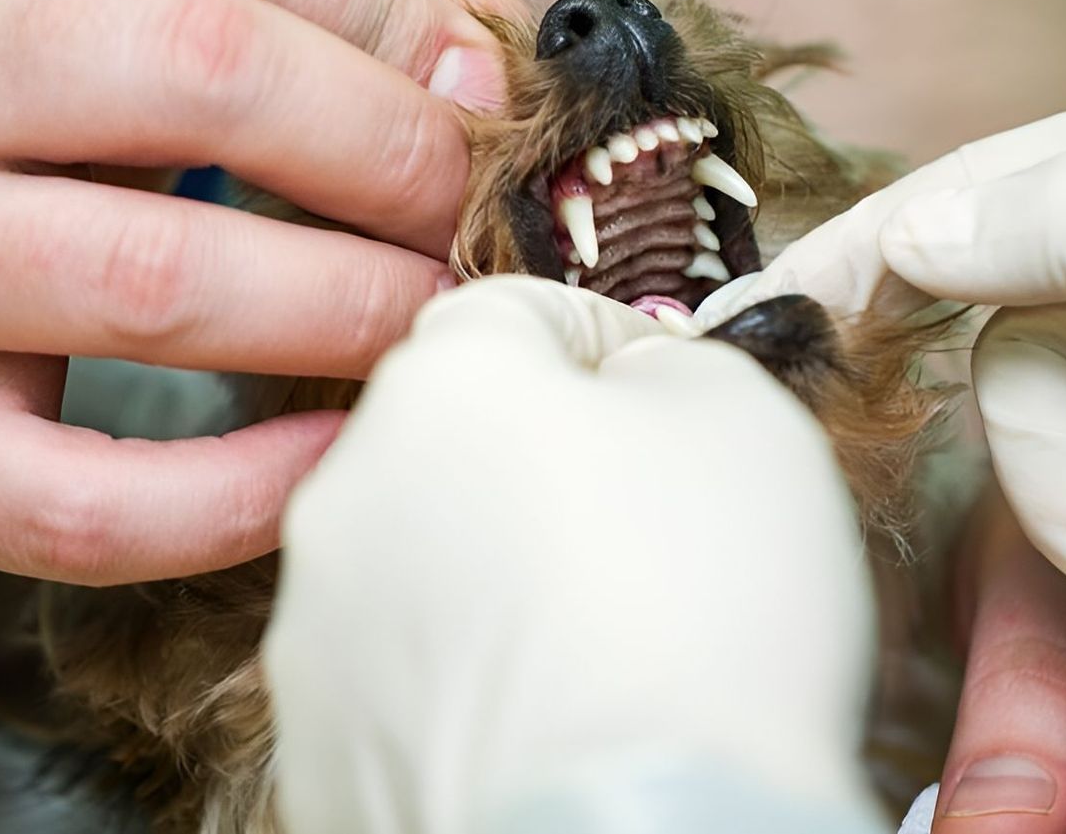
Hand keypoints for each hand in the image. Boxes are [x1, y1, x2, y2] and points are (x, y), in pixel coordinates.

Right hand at [0, 0, 509, 583]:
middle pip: (210, 76)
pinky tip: (328, 451)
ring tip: (430, 310)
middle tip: (469, 199)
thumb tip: (468, 50)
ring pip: (167, 281)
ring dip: (352, 304)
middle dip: (393, 146)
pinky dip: (241, 491)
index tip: (465, 79)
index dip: (384, 10)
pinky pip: (90, 497)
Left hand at [264, 277, 885, 833]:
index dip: (612, 346)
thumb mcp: (745, 417)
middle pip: (457, 444)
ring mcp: (320, 634)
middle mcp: (347, 494)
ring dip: (499, 583)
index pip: (520, 311)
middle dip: (546, 472)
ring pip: (423, 567)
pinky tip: (558, 726)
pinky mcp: (319, 753)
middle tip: (655, 539)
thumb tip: (636, 376)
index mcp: (443, 382)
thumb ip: (674, 360)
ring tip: (613, 652)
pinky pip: (406, 688)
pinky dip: (470, 696)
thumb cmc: (699, 622)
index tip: (670, 403)